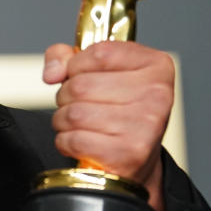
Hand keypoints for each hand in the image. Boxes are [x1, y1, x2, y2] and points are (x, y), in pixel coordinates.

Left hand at [44, 41, 174, 210]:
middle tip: (79, 105)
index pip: (99, 53)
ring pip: (74, 114)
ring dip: (64, 120)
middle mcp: (157, 94)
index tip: (78, 75)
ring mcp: (146, 126)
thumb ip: (65, 56)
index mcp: (156, 64)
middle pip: (81, 85)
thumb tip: (52, 73)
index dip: (76, 65)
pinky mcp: (130, 154)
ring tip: (79, 124)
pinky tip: (80, 141)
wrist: (135, 157)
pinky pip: (74, 140)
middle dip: (66, 96)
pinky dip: (66, 142)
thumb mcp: (96, 70)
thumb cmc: (115, 108)